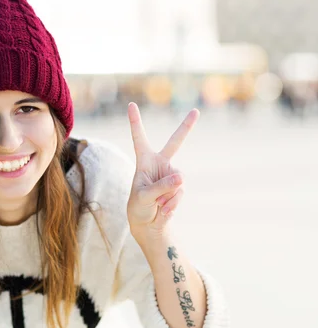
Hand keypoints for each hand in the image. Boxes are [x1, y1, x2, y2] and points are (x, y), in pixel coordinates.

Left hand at [126, 102, 198, 239]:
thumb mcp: (144, 197)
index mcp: (144, 160)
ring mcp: (171, 174)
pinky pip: (180, 193)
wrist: (148, 223)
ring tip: (156, 203)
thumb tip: (182, 176)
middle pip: (175, 142)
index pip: (139, 138)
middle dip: (186, 127)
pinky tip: (163, 209)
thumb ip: (161, 186)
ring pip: (177, 180)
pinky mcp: (179, 186)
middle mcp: (159, 164)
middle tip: (196, 111)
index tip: (131, 105)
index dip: (135, 122)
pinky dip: (172, 203)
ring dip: (167, 196)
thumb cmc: (139, 207)